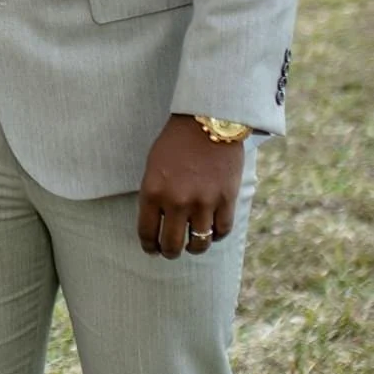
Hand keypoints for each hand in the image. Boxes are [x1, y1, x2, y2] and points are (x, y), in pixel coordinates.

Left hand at [136, 114, 244, 258]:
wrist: (207, 121)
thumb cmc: (176, 142)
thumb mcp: (153, 167)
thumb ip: (153, 195)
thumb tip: (156, 223)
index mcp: (153, 192)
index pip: (147, 233)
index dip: (149, 246)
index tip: (152, 249)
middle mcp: (177, 202)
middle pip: (172, 245)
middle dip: (169, 252)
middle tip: (171, 251)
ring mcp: (203, 203)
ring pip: (199, 244)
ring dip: (194, 248)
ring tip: (192, 244)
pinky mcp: (226, 199)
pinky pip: (222, 231)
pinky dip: (216, 236)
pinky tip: (211, 231)